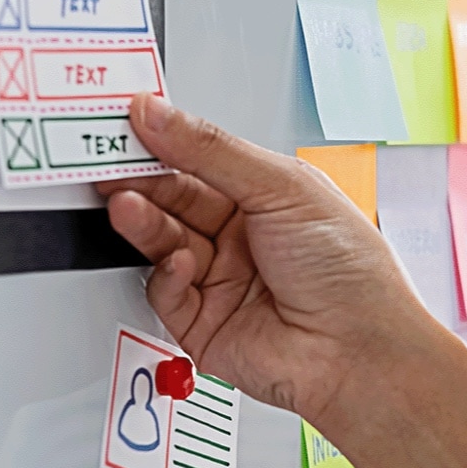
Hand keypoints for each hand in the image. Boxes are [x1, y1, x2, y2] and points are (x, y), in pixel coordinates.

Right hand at [97, 94, 436, 425]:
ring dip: (143, 223)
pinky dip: (168, 276)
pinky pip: (166, 293)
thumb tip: (159, 115)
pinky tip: (183, 264)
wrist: (356, 352)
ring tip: (127, 206)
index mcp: (264, 198)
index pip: (198, 163)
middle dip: (141, 183)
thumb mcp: (282, 188)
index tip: (128, 124)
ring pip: (163, 244)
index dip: (162, 144)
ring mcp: (220, 281)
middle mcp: (239, 238)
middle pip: (174, 202)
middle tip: (110, 166)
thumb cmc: (348, 271)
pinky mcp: (202, 323)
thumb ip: (211, 151)